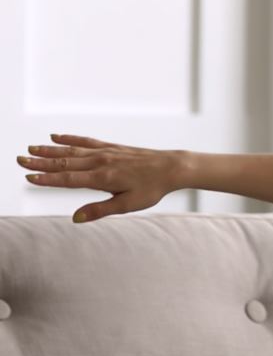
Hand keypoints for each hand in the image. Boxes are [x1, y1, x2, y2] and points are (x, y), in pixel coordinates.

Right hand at [17, 134, 189, 222]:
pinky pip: (86, 141)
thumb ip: (100, 210)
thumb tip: (75, 219)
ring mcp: (105, 152)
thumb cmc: (152, 188)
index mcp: (102, 178)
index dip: (47, 179)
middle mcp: (100, 162)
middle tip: (19, 159)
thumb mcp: (128, 204)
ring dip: (50, 150)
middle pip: (64, 162)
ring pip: (72, 150)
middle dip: (40, 162)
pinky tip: (56, 137)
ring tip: (31, 148)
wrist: (171, 167)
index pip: (68, 178)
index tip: (28, 177)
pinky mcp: (111, 147)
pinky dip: (70, 138)